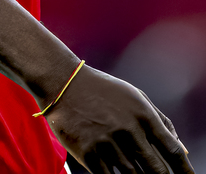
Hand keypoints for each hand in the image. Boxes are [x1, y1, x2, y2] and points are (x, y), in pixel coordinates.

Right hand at [43, 65, 193, 173]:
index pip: (172, 149)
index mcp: (143, 114)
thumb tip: (182, 151)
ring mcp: (108, 143)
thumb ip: (160, 121)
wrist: (63, 83)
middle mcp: (128, 129)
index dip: (185, 170)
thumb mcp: (134, 96)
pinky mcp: (89, 153)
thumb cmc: (103, 90)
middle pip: (157, 170)